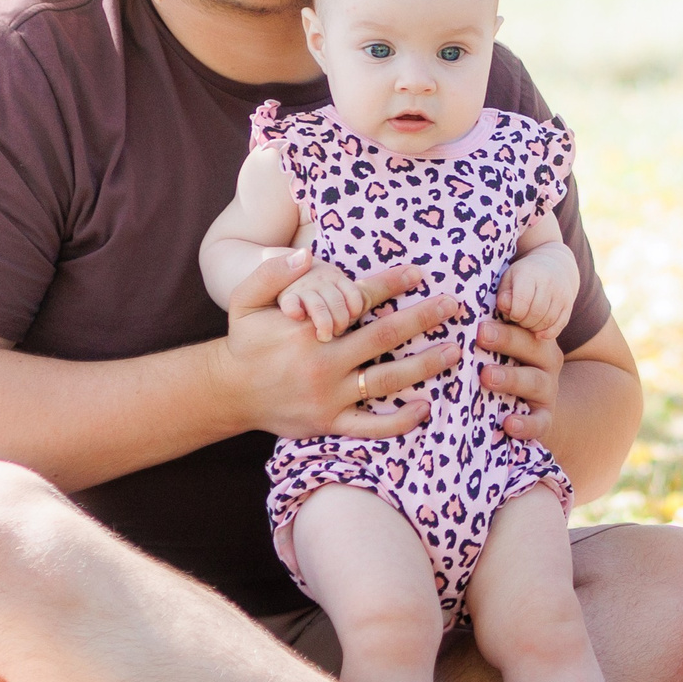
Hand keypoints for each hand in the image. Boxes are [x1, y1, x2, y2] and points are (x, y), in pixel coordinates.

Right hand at [215, 249, 465, 439]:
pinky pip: (371, 426)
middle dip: (423, 318)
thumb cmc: (245, 341)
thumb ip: (271, 273)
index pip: (360, 300)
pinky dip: (399, 421)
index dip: (393, 284)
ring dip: (424, 365)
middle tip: (453, 306)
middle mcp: (323, 361)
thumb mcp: (245, 300)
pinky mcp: (329, 423)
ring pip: (386, 380)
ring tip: (453, 351)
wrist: (229, 391)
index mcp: (309, 328)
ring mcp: (328, 396)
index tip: (419, 273)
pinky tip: (426, 408)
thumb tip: (305, 254)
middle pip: (385, 336)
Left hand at [477, 316, 564, 443]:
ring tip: (487, 376)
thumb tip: (449, 301)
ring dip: (511, 378)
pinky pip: (540, 422)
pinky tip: (508, 424)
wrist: (532, 408)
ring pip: (534, 382)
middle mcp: (545, 362)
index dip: (505, 317)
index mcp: (533, 339)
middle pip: (531, 347)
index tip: (481, 314)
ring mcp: (547, 391)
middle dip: (506, 339)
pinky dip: (526, 425)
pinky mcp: (545, 419)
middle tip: (480, 334)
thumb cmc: (504, 369)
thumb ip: (485, 328)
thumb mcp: (499, 349)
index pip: (523, 323)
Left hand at [497, 249, 577, 335]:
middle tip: (519, 320)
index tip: (511, 313)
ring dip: (534, 328)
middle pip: (535, 313)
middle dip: (524, 323)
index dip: (514, 314)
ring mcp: (561, 293)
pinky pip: (559, 325)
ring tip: (527, 323)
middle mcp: (549, 281)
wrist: (553, 267)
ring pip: (547, 321)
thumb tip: (506, 307)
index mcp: (530, 273)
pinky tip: (539, 333)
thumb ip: (503, 295)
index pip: (522, 301)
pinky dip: (548, 333)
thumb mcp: (508, 280)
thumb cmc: (523, 276)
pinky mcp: (568, 304)